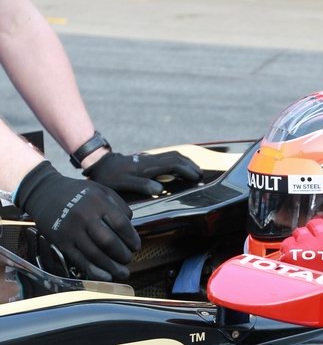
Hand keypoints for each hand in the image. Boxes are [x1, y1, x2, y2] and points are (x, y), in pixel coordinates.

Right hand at [14, 161, 140, 281]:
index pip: (121, 224)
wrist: (44, 192)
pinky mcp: (62, 242)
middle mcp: (84, 216)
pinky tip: (107, 276)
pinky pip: (80, 260)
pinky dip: (95, 271)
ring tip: (123, 272)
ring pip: (95, 254)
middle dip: (123, 255)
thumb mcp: (101, 190)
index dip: (131, 238)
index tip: (136, 246)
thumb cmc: (78, 193)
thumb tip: (131, 228)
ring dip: (112, 267)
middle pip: (109, 242)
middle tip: (128, 259)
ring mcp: (72, 231)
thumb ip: (119, 206)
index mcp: (98, 202)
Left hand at [86, 150, 202, 195]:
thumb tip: (159, 189)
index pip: (174, 164)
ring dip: (185, 162)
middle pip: (177, 157)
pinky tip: (178, 169)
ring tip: (194, 171)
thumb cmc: (110, 177)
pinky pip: (166, 158)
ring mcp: (149, 159)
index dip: (187, 171)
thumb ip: (141, 185)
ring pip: (172, 156)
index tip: (197, 178)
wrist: (99, 163)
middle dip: (190, 165)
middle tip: (200, 175)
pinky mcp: (146, 160)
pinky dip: (177, 162)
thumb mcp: (123, 184)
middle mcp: (151, 160)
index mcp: (148, 166)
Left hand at [279, 216, 322, 271]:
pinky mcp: (292, 250)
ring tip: (302, 252)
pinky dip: (289, 248)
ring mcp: (308, 246)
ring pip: (301, 230)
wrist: (310, 299)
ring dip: (300, 238)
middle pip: (317, 223)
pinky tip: (294, 257)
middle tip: (311, 240)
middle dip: (312, 230)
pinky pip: (288, 241)